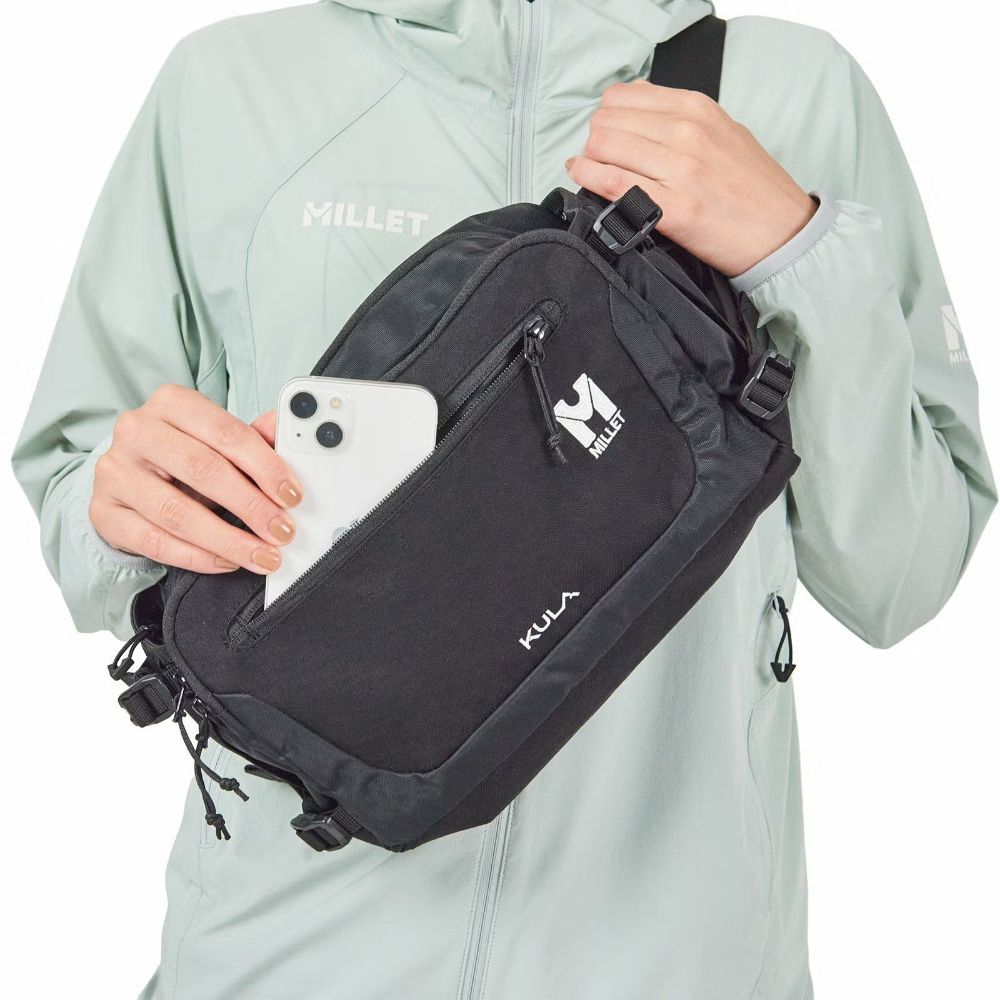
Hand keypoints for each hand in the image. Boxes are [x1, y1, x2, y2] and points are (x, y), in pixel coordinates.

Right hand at [90, 385, 300, 573]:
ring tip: (263, 554)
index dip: (265, 466)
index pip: (226, 432)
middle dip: (251, 506)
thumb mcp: (217, 443)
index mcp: (171, 403)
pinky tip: (228, 562)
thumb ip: (252, 438)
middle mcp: (136, 430)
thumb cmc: (182, 457)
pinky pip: (155, 541)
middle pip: (202, 470)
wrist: (129, 481)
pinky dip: (197, 557)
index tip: (292, 495)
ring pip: (177, 512)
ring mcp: (114, 472)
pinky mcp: (103, 512)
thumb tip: (284, 430)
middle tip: (282, 531)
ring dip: (229, 540)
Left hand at [565, 81, 816, 276]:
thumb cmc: (753, 188)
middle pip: (607, 121)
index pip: (623, 97)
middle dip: (594, 139)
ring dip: (587, 159)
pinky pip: (614, 184)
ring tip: (587, 169)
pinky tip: (582, 178)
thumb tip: (635, 104)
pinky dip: (589, 178)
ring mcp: (680, 170)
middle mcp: (687, 133)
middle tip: (596, 157)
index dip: (605, 116)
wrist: (782, 233)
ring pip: (604, 147)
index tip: (605, 133)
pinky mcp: (674, 209)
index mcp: (698, 109)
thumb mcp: (723, 132)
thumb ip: (680, 117)